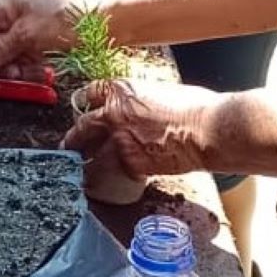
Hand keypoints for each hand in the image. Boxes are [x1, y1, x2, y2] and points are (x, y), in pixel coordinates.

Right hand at [0, 0, 78, 75]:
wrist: (103, 28)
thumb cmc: (68, 20)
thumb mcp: (29, 33)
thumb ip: (2, 47)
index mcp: (6, 5)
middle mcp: (12, 19)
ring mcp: (24, 35)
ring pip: (4, 57)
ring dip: (8, 69)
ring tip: (18, 75)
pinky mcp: (37, 50)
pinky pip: (22, 63)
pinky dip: (26, 71)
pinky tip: (35, 74)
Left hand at [63, 79, 223, 177]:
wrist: (207, 129)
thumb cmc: (194, 106)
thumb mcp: (159, 92)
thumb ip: (139, 102)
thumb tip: (136, 110)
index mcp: (121, 91)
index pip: (89, 94)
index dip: (87, 104)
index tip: (86, 112)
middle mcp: (112, 114)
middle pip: (80, 128)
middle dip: (73, 139)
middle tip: (68, 147)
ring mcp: (118, 140)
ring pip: (91, 156)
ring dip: (86, 164)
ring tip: (81, 175)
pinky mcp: (130, 164)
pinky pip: (116, 173)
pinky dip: (115, 178)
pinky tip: (113, 184)